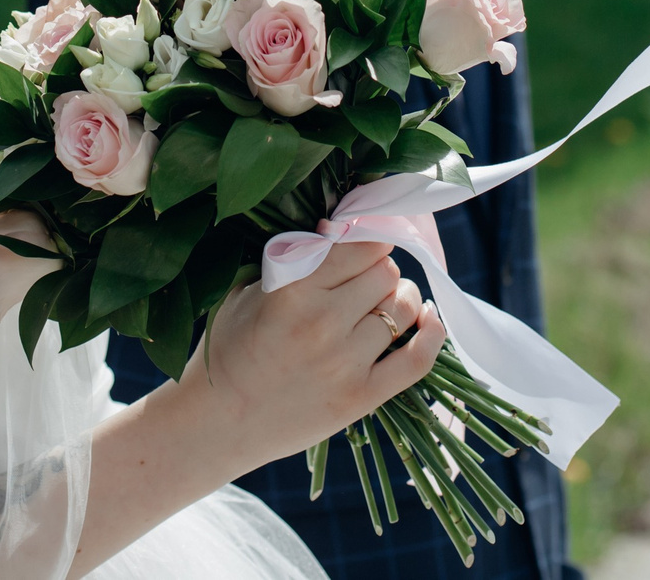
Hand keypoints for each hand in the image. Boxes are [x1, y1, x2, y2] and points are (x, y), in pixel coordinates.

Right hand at [176, 241, 445, 470]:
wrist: (217, 422)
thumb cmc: (228, 348)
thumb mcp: (248, 290)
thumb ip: (294, 258)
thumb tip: (345, 227)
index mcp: (292, 290)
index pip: (361, 244)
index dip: (367, 238)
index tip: (364, 242)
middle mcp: (322, 323)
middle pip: (384, 272)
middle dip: (377, 269)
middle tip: (363, 278)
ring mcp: (345, 363)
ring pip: (403, 307)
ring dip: (399, 297)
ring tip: (384, 301)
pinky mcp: (362, 398)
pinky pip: (418, 360)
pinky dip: (432, 333)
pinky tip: (428, 318)